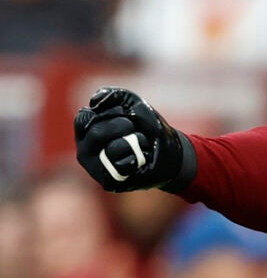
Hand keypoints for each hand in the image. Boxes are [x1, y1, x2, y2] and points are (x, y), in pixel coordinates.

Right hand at [74, 87, 195, 192]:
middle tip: (136, 130)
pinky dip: (137, 160)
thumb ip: (114, 95)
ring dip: (135, 143)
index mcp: (85, 129)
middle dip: (125, 126)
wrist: (171, 152)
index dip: (111, 113)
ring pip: (111, 151)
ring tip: (140, 146)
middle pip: (97, 132)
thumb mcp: (134, 104)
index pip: (85, 117)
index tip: (125, 115)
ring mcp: (94, 167)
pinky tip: (140, 160)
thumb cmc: (147, 128)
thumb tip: (94, 102)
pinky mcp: (108, 182)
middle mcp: (84, 149)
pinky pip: (121, 168)